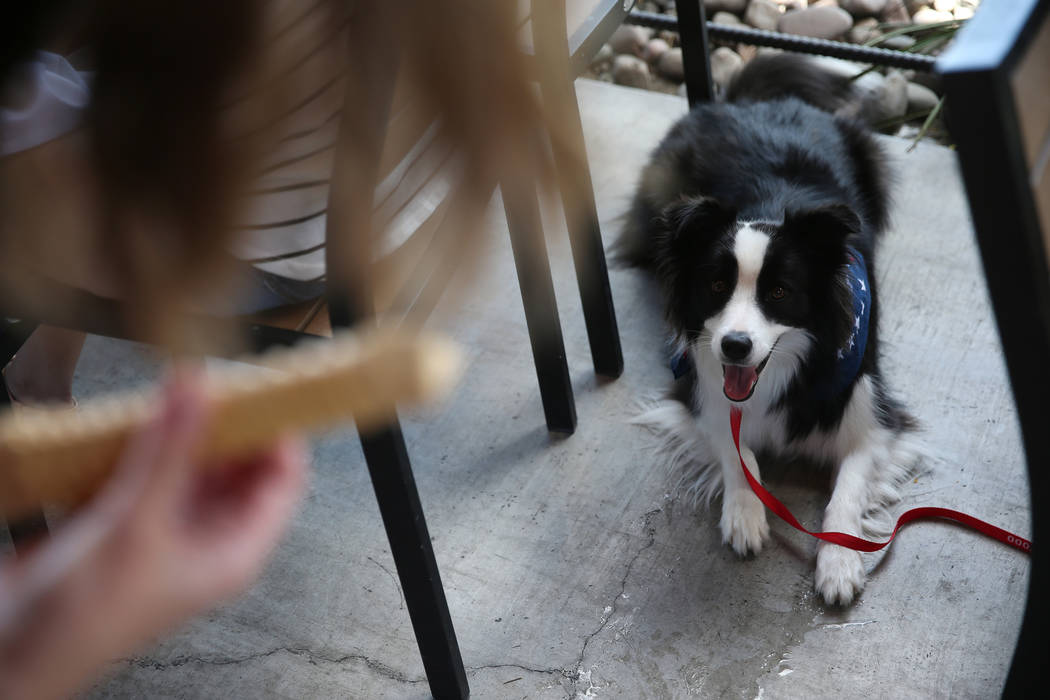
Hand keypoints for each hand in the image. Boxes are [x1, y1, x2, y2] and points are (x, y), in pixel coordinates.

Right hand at [0, 371, 307, 699]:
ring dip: (184, 427)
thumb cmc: (78, 625)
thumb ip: (169, 456)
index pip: (283, 481)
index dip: (280, 434)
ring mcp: (166, 525)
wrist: (9, 652)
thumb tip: (199, 393)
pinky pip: (150, 466)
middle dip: (228, 422)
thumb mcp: (136, 528)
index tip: (264, 392)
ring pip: (193, 461)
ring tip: (176, 389)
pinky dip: (145, 441)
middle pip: (240, 465)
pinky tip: (136, 417)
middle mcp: (207, 537)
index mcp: (233, 552)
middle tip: (212, 379)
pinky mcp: (126, 516)